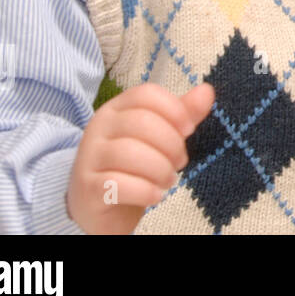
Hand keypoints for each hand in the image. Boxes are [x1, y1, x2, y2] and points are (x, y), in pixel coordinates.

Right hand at [66, 81, 213, 233]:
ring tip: (168, 180)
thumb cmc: (136, 164)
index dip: (174, 109)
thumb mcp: (160, 136)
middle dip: (171, 144)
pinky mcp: (88, 187)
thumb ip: (183, 114)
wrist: (102, 204)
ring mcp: (90, 157)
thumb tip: (207, 91)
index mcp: (116, 108)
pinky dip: (145, 190)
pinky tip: (155, 195)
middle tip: (179, 162)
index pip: (146, 94)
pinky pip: (117, 183)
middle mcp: (99, 127)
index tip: (188, 130)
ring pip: (129, 153)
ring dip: (160, 169)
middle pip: (141, 122)